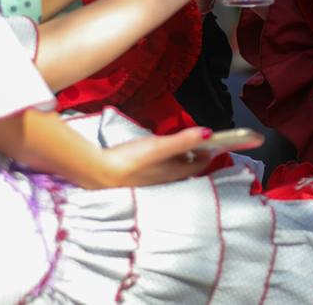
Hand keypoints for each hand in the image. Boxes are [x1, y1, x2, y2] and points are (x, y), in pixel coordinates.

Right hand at [93, 127, 216, 187]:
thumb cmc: (131, 161)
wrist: (99, 173)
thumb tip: (209, 133)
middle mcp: (165, 180)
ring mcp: (151, 180)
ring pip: (171, 169)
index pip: (198, 166)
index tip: (213, 143)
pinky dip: (162, 161)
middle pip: (185, 168)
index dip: (207, 154)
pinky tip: (155, 154)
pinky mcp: (137, 177)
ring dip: (178, 159)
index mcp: (174, 173)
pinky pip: (157, 169)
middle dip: (193, 156)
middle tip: (197, 142)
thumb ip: (184, 140)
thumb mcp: (160, 146)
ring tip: (179, 146)